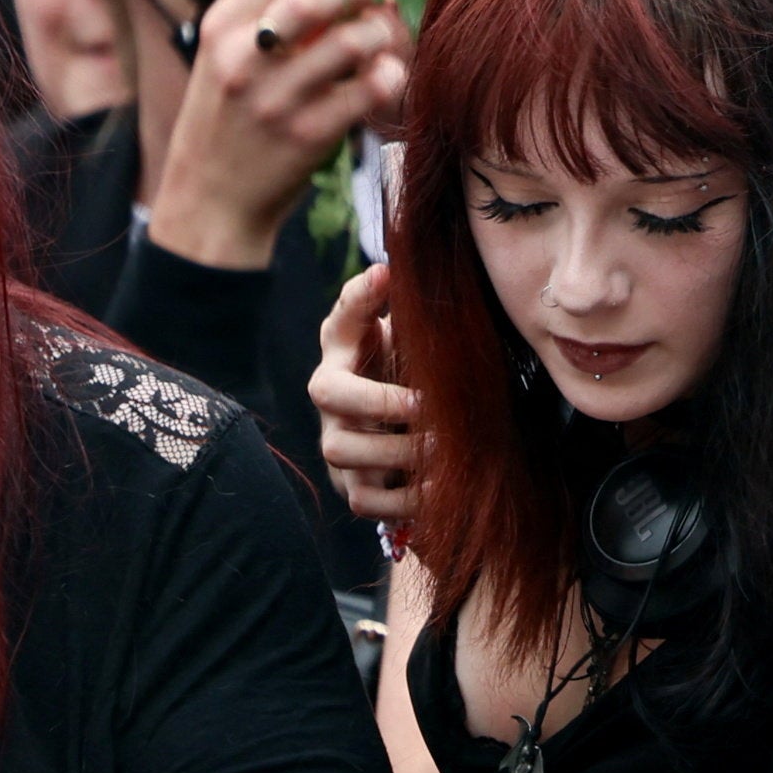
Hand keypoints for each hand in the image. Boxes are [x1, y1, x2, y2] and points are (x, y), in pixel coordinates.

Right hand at [158, 0, 399, 268]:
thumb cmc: (232, 116)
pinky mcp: (305, 136)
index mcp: (221, 24)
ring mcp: (274, 98)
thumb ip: (276, 12)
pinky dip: (389, 75)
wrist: (209, 200)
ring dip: (383, 30)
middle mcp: (242, 56)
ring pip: (350, 41)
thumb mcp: (232, 55)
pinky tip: (387, 75)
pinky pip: (366, 90)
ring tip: (387, 35)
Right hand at [312, 257, 419, 527]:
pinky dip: (403, 500)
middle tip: (429, 405)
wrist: (406, 433)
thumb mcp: (407, 335)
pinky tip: (440, 488)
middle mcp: (330, 399)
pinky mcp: (351, 487)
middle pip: (328, 394)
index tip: (386, 286)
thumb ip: (400, 307)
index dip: (359, 302)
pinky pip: (365, 501)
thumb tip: (387, 271)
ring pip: (345, 452)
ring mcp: (336, 445)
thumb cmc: (407, 370)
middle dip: (380, 400)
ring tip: (444, 448)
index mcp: (344, 351)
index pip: (340, 320)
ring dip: (397, 452)